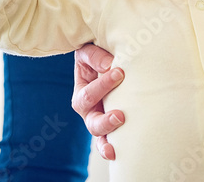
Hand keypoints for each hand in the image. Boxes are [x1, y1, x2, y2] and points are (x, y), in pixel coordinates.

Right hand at [72, 44, 124, 161]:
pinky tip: (116, 152)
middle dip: (105, 120)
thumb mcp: (87, 52)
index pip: (89, 94)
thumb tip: (109, 65)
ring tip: (122, 134)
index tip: (119, 72)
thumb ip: (95, 56)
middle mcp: (88, 111)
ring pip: (99, 135)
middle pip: (92, 121)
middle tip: (121, 114)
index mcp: (81, 93)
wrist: (103, 62)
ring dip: (109, 136)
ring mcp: (99, 119)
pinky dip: (109, 148)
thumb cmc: (95, 57)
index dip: (103, 85)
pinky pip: (107, 141)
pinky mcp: (110, 125)